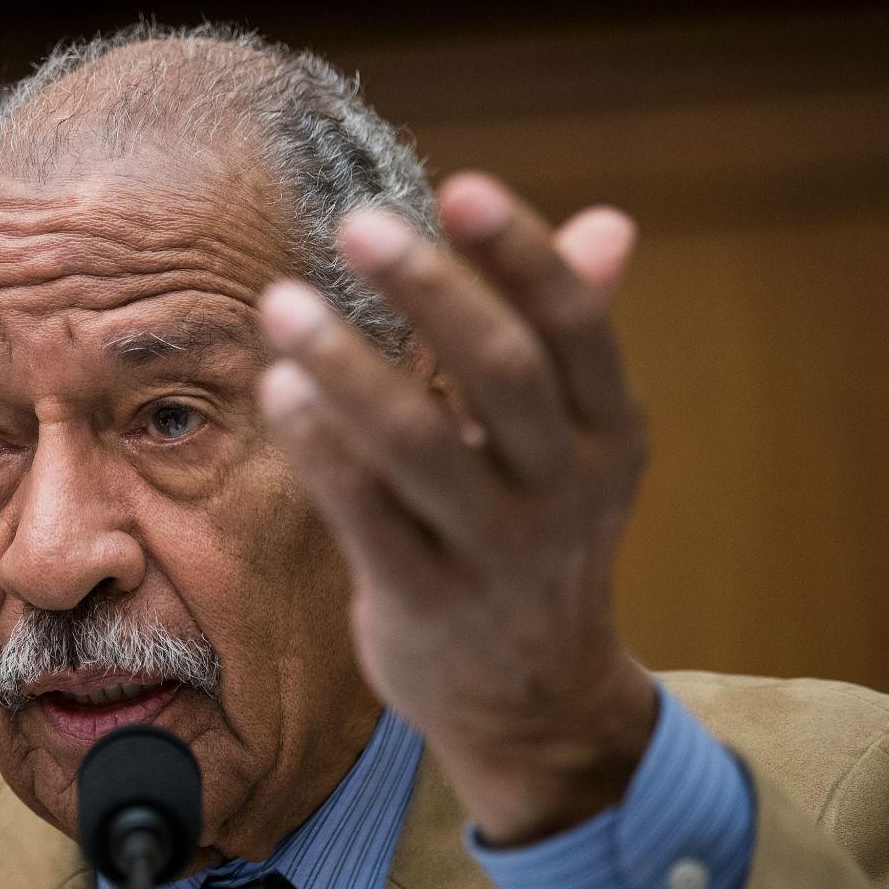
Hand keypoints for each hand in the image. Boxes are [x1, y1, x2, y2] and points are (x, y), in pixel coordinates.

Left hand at [256, 172, 656, 845]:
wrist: (534, 702)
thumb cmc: (536, 536)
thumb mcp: (578, 445)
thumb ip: (573, 337)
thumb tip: (611, 221)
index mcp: (609, 432)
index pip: (576, 327)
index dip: (522, 255)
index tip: (459, 186)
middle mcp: (565, 488)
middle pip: (502, 372)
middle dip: (430, 290)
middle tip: (355, 223)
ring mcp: (496, 552)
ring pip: (418, 444)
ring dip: (345, 366)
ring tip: (280, 302)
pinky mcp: (425, 603)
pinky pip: (364, 515)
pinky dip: (321, 449)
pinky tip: (278, 391)